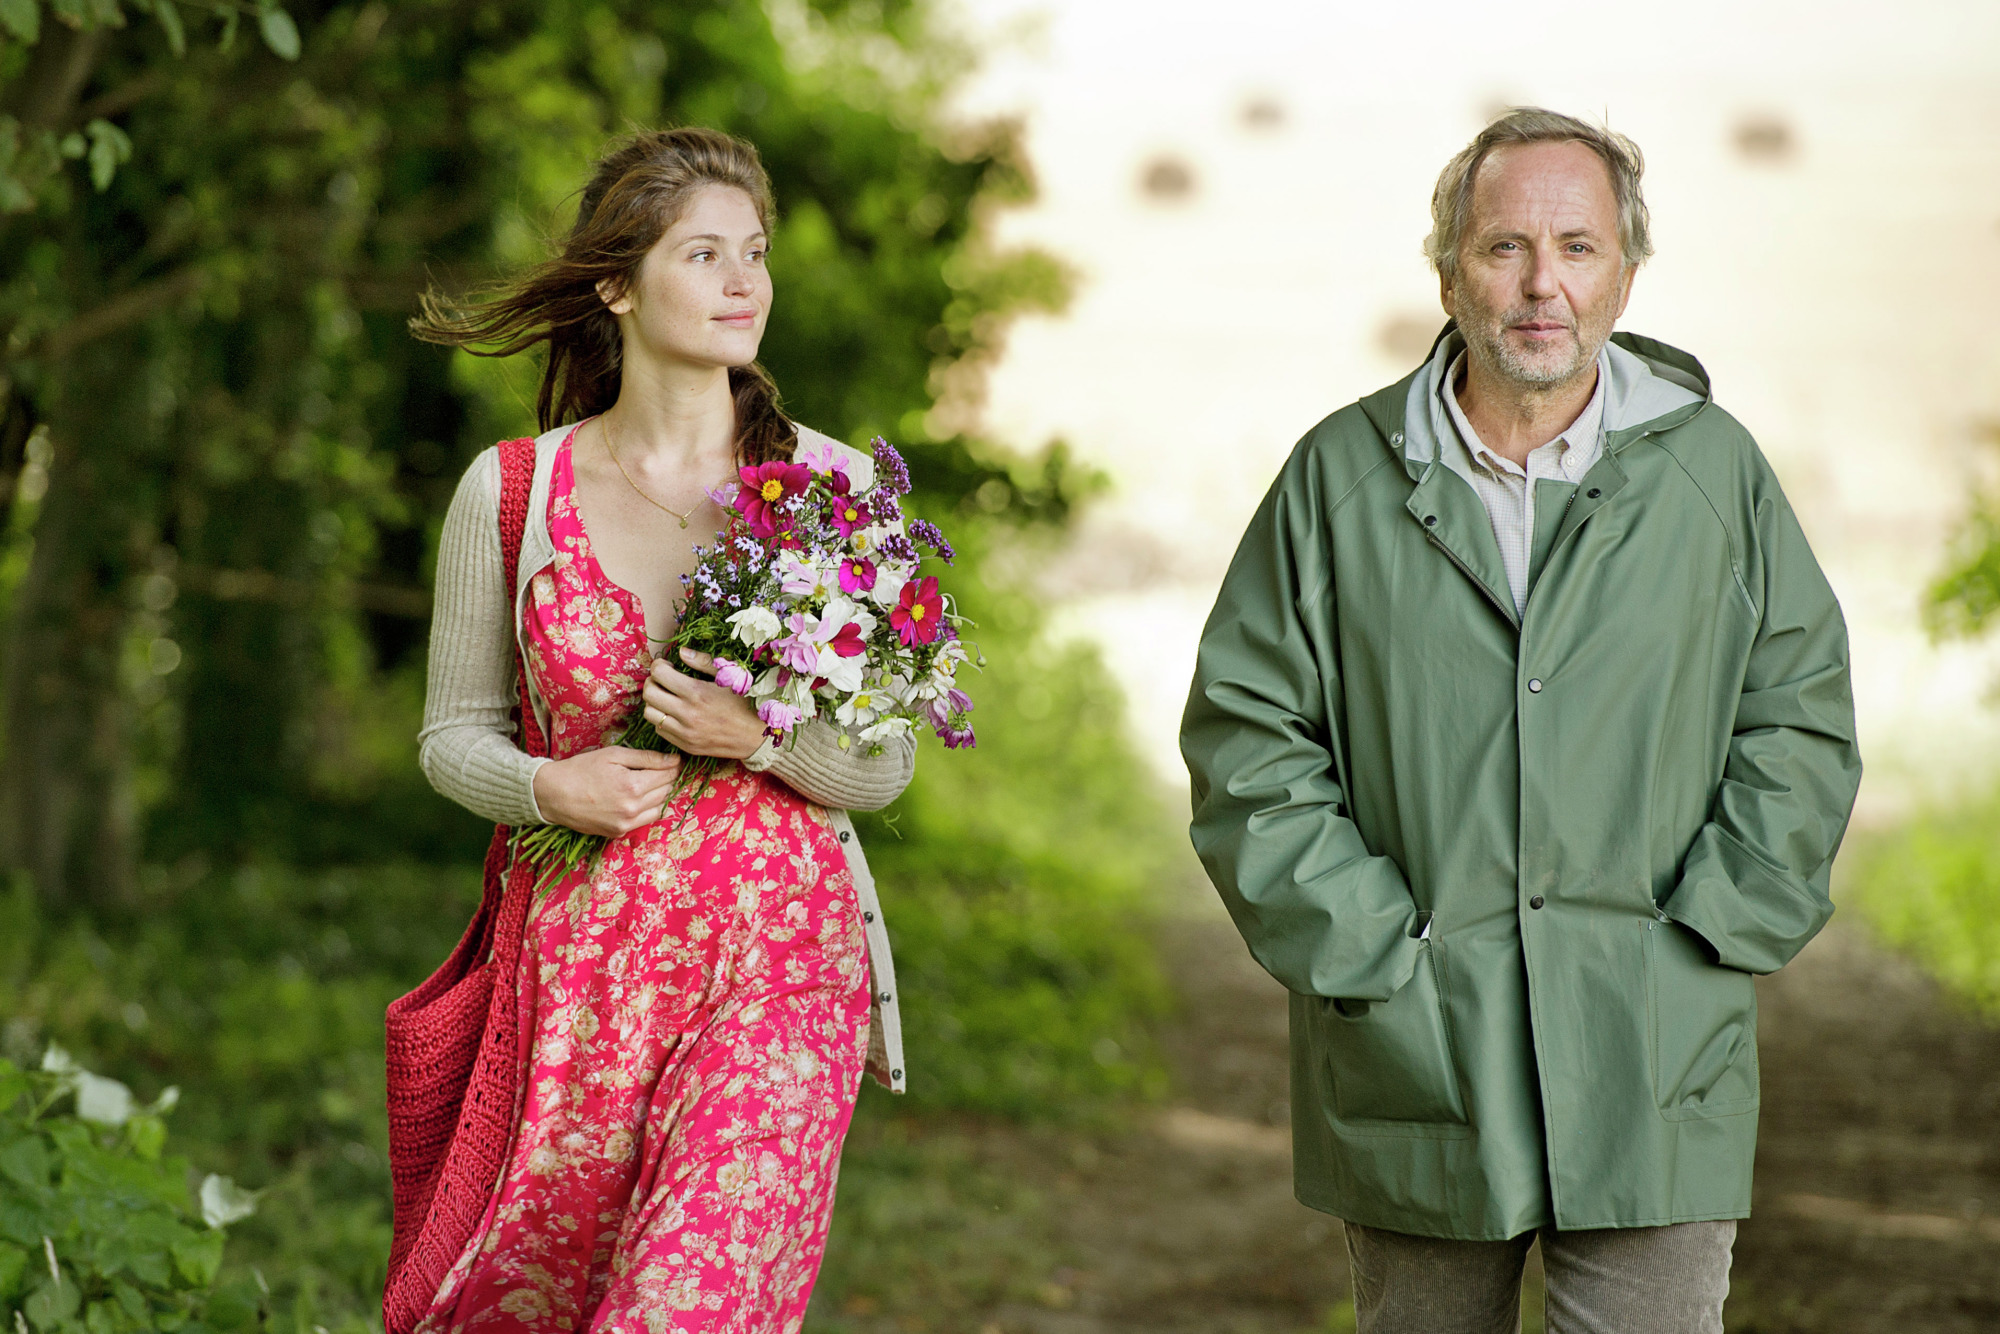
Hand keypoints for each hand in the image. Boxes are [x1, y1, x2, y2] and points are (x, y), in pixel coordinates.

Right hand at [532, 746, 682, 837]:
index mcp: (633, 786)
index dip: (674, 765)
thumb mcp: (613, 755)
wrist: (553, 795)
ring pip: (660, 808)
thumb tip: (674, 760)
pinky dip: (647, 809)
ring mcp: (626, 824)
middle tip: (662, 768)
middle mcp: (633, 808)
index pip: (668, 775)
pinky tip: (637, 798)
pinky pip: (645, 821)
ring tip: (649, 783)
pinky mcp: (618, 832)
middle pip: (666, 791)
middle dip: (668, 779)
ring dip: (660, 795)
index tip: (674, 759)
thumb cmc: (581, 769)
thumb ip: (647, 757)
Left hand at [643, 648, 765, 760]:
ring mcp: (685, 733)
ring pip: (650, 714)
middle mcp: (687, 714)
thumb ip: (704, 662)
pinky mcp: (686, 746)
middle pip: (649, 693)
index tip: (668, 666)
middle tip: (664, 680)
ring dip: (655, 702)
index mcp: (698, 693)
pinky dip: (662, 719)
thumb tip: (681, 652)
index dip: (659, 666)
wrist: (758, 737)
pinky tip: (675, 713)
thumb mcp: (731, 676)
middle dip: (653, 681)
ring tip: (668, 698)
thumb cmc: (747, 702)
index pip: (659, 674)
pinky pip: (660, 730)